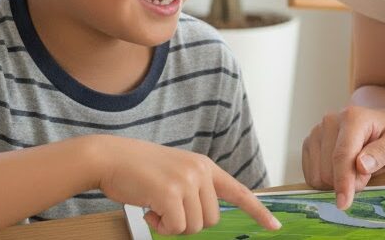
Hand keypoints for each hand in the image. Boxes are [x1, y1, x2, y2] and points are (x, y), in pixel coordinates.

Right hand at [94, 136, 280, 234]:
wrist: (109, 157)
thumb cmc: (138, 170)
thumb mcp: (175, 173)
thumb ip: (193, 190)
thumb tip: (204, 219)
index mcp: (205, 166)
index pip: (238, 192)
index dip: (258, 211)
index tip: (275, 227)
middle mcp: (200, 171)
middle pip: (211, 220)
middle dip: (188, 223)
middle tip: (166, 209)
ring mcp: (187, 181)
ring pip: (194, 227)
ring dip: (172, 226)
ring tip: (155, 206)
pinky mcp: (171, 193)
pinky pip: (176, 227)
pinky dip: (161, 227)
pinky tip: (148, 210)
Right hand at [301, 106, 384, 209]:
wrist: (379, 125)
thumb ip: (383, 153)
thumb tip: (361, 165)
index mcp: (353, 118)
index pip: (342, 155)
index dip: (343, 181)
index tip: (344, 203)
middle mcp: (330, 121)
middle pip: (328, 169)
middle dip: (347, 182)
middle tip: (366, 174)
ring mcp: (316, 131)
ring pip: (317, 174)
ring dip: (336, 182)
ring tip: (354, 170)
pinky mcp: (309, 143)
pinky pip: (311, 175)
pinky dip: (326, 181)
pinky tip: (340, 171)